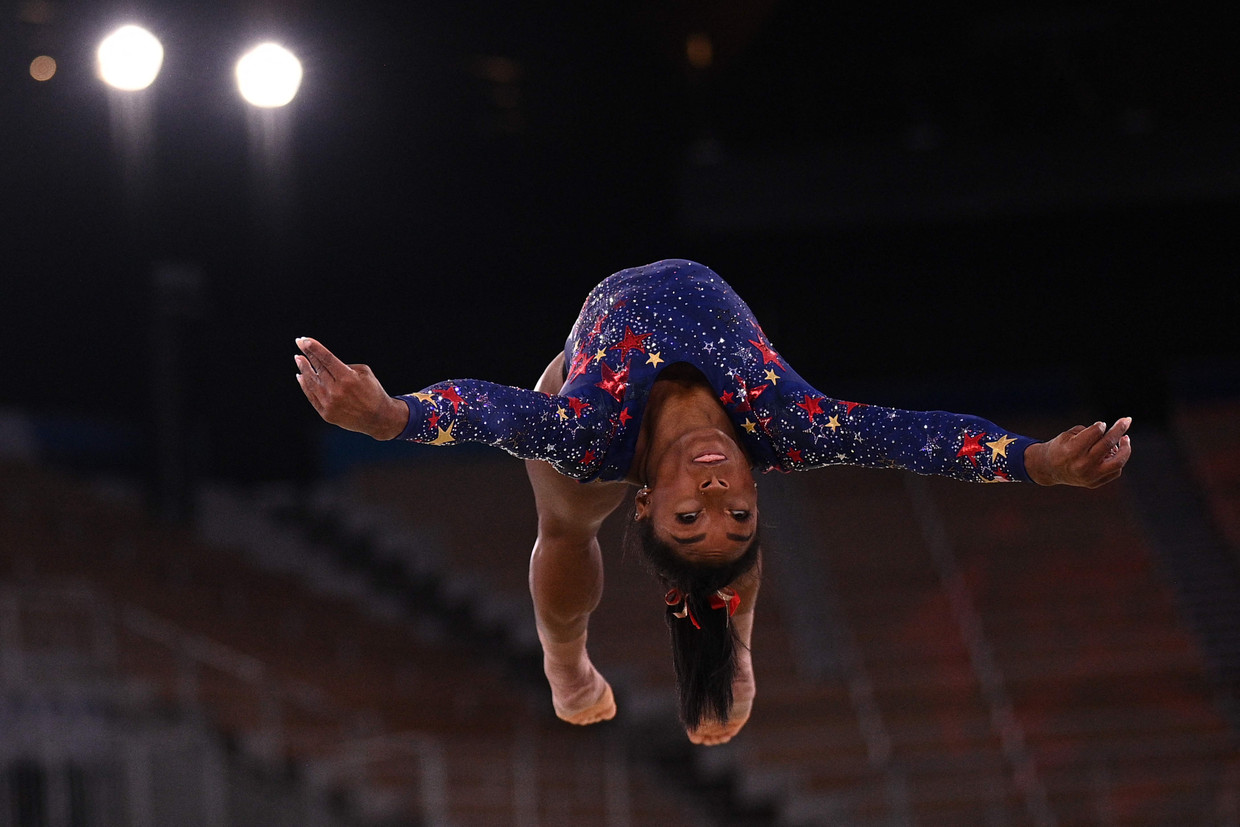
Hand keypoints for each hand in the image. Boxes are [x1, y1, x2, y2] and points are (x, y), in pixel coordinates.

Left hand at [294, 337, 408, 439]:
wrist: (378, 418)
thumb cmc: (373, 391)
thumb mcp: (365, 373)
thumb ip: (344, 366)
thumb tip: (325, 364)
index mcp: (348, 378)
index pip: (326, 359)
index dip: (314, 348)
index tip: (303, 340)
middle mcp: (336, 391)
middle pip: (317, 369)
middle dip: (307, 355)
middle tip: (299, 344)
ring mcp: (329, 404)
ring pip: (311, 382)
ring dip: (303, 369)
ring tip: (298, 358)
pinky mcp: (326, 414)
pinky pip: (311, 397)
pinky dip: (305, 386)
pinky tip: (301, 376)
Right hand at [1024, 418, 1131, 487]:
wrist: (1050, 469)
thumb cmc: (1061, 447)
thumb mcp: (1069, 435)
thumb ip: (1090, 432)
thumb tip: (1114, 435)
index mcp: (1073, 450)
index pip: (1096, 432)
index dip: (1101, 425)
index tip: (1101, 424)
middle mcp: (1083, 464)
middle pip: (1108, 443)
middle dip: (1119, 429)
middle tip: (1126, 420)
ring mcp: (1090, 476)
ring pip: (1118, 462)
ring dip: (1125, 448)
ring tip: (1125, 438)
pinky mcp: (1095, 483)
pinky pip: (1115, 471)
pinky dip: (1116, 460)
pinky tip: (1113, 453)